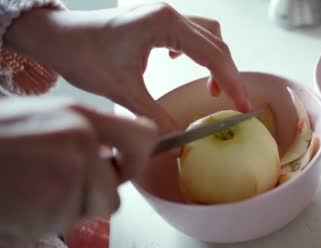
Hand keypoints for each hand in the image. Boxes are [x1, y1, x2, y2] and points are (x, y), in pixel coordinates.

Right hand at [0, 97, 156, 241]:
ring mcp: (68, 177)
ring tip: (30, 190)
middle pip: (115, 191)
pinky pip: (61, 224)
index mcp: (79, 117)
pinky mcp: (52, 207)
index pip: (143, 137)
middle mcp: (81, 144)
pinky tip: (19, 201)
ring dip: (65, 209)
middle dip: (91, 197)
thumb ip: (80, 133)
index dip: (138, 158)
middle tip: (55, 186)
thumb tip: (114, 152)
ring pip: (90, 211)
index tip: (127, 167)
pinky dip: (41, 221)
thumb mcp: (38, 117)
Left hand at [5, 3, 251, 131]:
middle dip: (229, 74)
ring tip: (212, 88)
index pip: (213, 54)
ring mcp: (162, 15)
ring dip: (216, 60)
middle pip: (216, 42)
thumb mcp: (122, 91)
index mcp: (164, 25)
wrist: (55, 36)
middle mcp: (168, 14)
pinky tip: (183, 65)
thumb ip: (155, 116)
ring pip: (207, 34)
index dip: (233, 83)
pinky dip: (198, 51)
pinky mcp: (155, 21)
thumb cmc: (82, 54)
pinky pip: (191, 32)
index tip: (244, 106)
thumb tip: (178, 140)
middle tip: (235, 102)